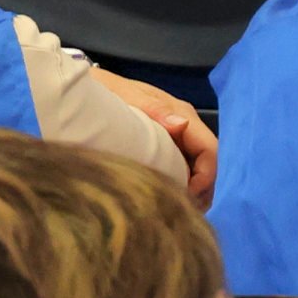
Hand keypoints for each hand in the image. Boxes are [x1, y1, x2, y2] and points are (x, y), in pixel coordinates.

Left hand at [95, 71, 217, 200]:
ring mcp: (177, 134)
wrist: (87, 86)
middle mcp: (185, 125)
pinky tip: (169, 197)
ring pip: (198, 166)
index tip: (186, 197)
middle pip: (208, 161)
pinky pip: (184, 165)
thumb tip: (181, 125)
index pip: (210, 149)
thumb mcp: (126, 98)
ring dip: (194, 188)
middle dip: (203, 188)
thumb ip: (155, 110)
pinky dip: (182, 183)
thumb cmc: (107, 92)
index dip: (206, 177)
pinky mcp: (167, 143)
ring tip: (178, 209)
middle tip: (184, 211)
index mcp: (183, 114)